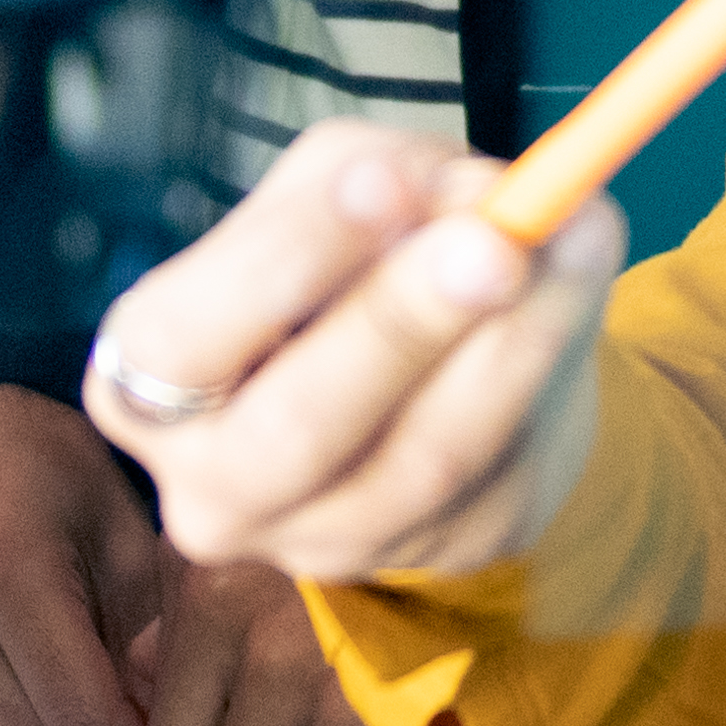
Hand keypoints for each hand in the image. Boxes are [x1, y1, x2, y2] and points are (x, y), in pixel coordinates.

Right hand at [95, 125, 619, 593]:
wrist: (418, 365)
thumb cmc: (344, 257)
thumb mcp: (335, 185)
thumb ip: (383, 173)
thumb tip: (472, 199)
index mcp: (142, 383)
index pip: (182, 343)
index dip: (282, 262)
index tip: (381, 177)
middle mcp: (217, 488)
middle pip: (300, 428)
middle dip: (403, 322)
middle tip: (493, 240)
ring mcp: (329, 540)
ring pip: (428, 456)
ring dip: (518, 337)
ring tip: (577, 230)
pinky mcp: (440, 551)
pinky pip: (506, 467)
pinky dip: (556, 363)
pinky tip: (583, 277)